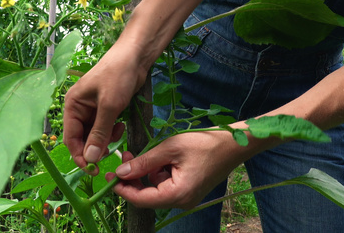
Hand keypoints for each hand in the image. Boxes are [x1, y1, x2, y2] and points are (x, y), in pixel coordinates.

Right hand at [63, 44, 146, 174]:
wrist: (135, 56)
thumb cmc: (118, 76)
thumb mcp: (109, 106)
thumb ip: (99, 133)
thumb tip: (90, 158)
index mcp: (72, 105)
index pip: (70, 138)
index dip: (80, 155)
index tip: (93, 169)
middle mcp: (79, 108)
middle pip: (82, 138)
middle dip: (95, 147)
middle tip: (110, 153)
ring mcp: (92, 109)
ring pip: (94, 135)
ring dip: (105, 139)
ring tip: (118, 133)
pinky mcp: (105, 109)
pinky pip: (104, 128)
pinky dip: (112, 131)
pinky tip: (121, 126)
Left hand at [105, 131, 247, 208]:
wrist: (234, 143)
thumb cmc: (205, 143)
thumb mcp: (170, 148)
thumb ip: (145, 162)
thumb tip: (121, 172)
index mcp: (178, 194)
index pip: (142, 199)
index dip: (123, 189)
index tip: (109, 176)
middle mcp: (182, 201)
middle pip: (147, 195)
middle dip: (132, 177)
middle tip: (122, 157)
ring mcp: (186, 196)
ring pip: (155, 188)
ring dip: (144, 172)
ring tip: (139, 152)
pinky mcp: (188, 189)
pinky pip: (165, 184)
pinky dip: (157, 171)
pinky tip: (158, 156)